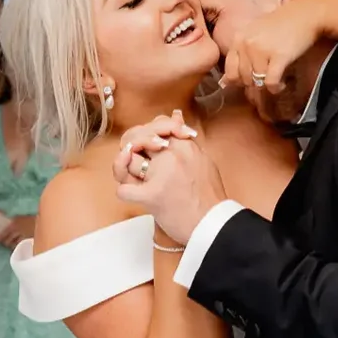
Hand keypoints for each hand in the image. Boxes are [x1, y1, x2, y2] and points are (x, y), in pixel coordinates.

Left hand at [113, 114, 227, 246]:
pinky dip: (125, 192)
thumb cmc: (208, 196)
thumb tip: (175, 114)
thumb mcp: (202, 158)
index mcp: (185, 145)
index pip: (157, 123)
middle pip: (136, 137)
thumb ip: (185, 138)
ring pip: (128, 162)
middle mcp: (172, 156)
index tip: (151, 145)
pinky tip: (134, 194)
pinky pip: (124, 190)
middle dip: (131, 145)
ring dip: (128, 170)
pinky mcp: (152, 196)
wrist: (213, 223)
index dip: (148, 132)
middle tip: (136, 158)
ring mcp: (161, 175)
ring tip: (139, 179)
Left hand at [223, 5, 322, 122]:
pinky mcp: (278, 56)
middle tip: (266, 79)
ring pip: (256, 81)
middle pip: (243, 78)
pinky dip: (276, 87)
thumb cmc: (282, 24)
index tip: (250, 79)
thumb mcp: (255, 33)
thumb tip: (226, 82)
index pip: (229, 70)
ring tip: (276, 80)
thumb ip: (241, 53)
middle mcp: (247, 44)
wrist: (306, 14)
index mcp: (239, 38)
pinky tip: (281, 84)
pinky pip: (270, 82)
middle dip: (254, 83)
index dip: (239, 80)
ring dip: (266, 86)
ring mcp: (261, 50)